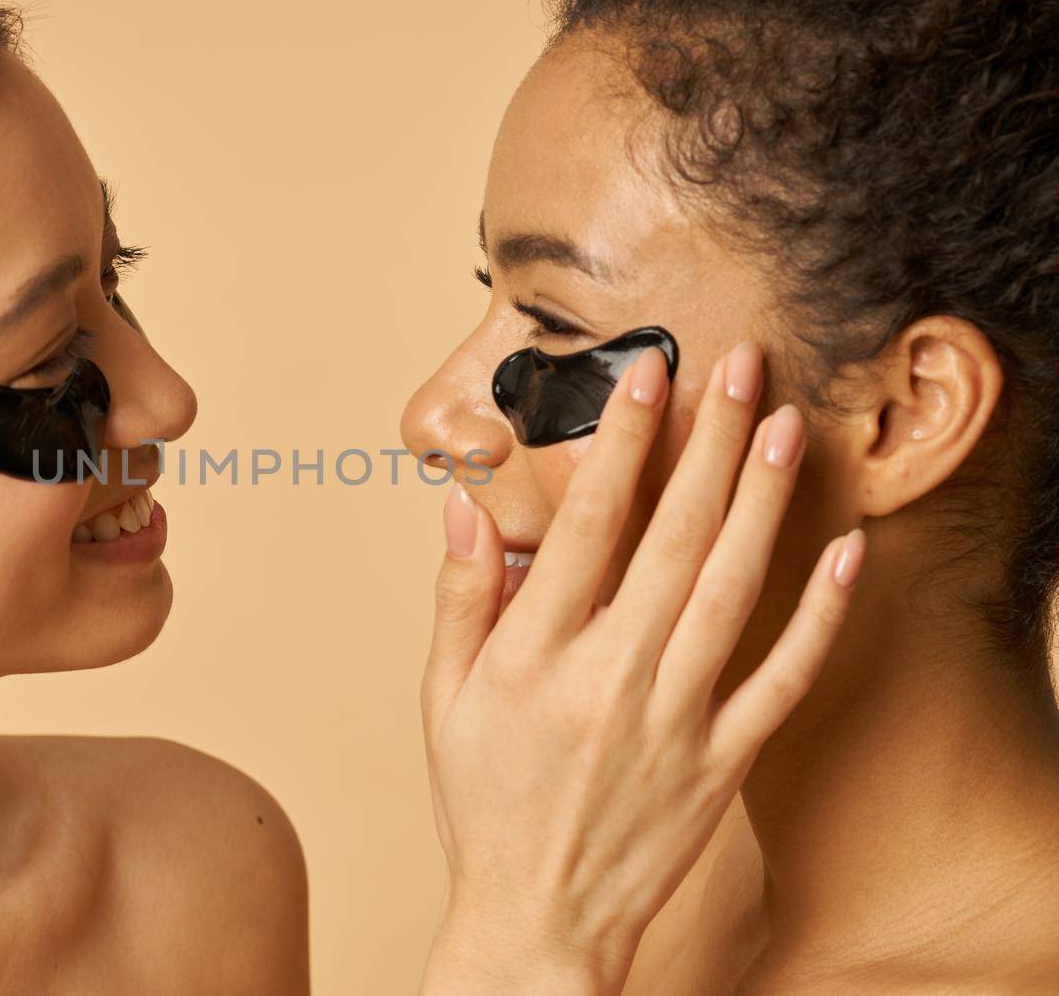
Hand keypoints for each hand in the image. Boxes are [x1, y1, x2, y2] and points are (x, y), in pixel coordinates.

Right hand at [419, 340, 864, 994]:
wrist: (538, 919)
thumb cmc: (484, 803)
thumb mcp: (443, 700)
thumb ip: (459, 600)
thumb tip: (461, 510)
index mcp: (535, 657)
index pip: (587, 526)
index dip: (620, 442)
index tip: (644, 376)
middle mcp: (609, 678)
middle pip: (672, 539)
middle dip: (706, 443)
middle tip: (735, 367)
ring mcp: (673, 719)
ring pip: (730, 591)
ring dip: (760, 502)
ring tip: (781, 425)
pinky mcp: (721, 760)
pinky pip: (781, 678)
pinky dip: (819, 616)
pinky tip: (842, 553)